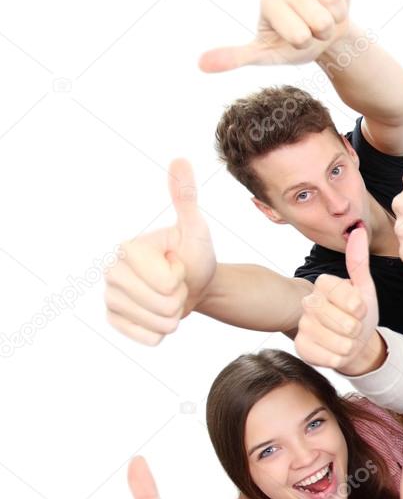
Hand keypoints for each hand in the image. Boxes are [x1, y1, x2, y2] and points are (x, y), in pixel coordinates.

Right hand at [104, 159, 214, 344]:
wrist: (193, 284)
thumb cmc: (194, 254)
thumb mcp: (195, 229)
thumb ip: (186, 198)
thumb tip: (180, 160)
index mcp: (128, 249)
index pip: (167, 282)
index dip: (181, 277)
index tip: (176, 264)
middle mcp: (111, 272)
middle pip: (163, 305)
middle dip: (179, 297)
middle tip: (175, 282)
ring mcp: (111, 298)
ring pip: (158, 324)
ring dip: (173, 316)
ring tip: (169, 296)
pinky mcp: (115, 320)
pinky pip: (148, 339)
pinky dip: (162, 332)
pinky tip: (159, 315)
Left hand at [199, 0, 353, 71]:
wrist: (325, 34)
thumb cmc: (294, 44)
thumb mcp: (266, 55)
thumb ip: (236, 57)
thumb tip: (200, 65)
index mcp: (268, 0)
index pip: (300, 34)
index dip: (306, 42)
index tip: (298, 39)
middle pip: (321, 19)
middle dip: (323, 32)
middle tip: (315, 30)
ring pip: (334, 0)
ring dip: (337, 18)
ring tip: (326, 17)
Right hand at [294, 225, 381, 372]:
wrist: (353, 342)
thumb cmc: (359, 314)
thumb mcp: (365, 288)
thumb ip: (359, 262)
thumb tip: (358, 229)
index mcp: (323, 284)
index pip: (349, 298)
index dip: (360, 308)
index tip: (360, 309)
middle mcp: (308, 302)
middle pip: (345, 323)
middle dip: (356, 329)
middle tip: (353, 326)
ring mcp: (302, 325)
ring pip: (339, 343)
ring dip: (350, 345)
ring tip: (346, 338)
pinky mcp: (300, 347)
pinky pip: (330, 358)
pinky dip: (340, 358)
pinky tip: (336, 350)